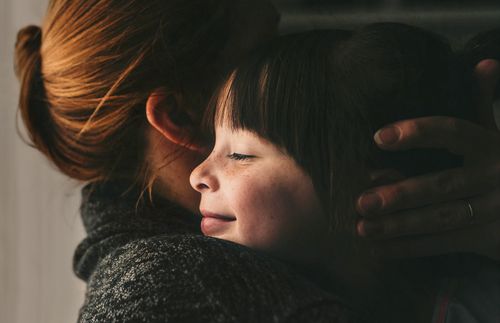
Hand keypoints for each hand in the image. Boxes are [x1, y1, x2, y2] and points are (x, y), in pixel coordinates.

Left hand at [356, 59, 499, 261]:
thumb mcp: (497, 134)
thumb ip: (483, 104)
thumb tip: (484, 64)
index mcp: (491, 145)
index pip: (452, 133)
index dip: (417, 133)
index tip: (378, 137)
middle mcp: (494, 176)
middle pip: (442, 185)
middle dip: (401, 195)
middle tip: (362, 201)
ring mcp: (495, 210)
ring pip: (441, 219)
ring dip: (399, 227)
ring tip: (362, 229)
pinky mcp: (490, 239)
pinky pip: (445, 245)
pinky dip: (410, 248)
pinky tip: (379, 248)